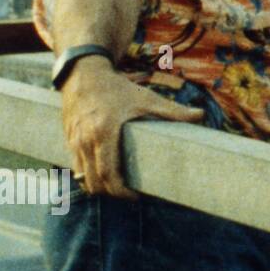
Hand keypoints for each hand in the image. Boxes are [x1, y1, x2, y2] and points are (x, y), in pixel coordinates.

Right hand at [60, 56, 203, 198]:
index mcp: (103, 133)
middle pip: (94, 182)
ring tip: (119, 187)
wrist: (84, 74)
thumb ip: (173, 111)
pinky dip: (88, 176)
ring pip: (82, 177)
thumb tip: (200, 115)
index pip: (107, 174)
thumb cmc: (117, 88)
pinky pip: (76, 168)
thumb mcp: (146, 98)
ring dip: (99, 187)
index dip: (121, 191)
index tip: (136, 196)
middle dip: (112, 194)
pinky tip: (104, 174)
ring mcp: (73, 142)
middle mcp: (84, 141)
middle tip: (130, 195)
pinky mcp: (69, 140)